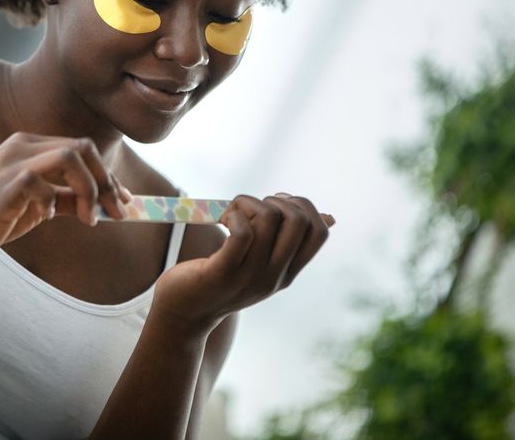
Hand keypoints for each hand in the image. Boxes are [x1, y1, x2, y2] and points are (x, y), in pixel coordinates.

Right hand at [0, 132, 128, 261]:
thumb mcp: (39, 204)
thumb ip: (68, 198)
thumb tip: (106, 204)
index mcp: (31, 146)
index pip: (82, 149)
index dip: (109, 176)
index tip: (125, 202)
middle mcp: (22, 147)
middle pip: (82, 148)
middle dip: (107, 182)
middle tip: (116, 213)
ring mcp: (10, 163)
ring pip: (67, 157)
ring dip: (88, 189)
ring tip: (88, 219)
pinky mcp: (0, 187)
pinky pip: (38, 184)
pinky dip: (51, 202)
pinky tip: (46, 217)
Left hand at [151, 192, 335, 333]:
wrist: (183, 315)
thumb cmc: (220, 279)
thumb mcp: (260, 264)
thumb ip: (285, 244)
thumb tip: (331, 217)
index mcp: (287, 272)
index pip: (319, 233)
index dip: (303, 207)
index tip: (277, 203)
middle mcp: (274, 276)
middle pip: (298, 221)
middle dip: (276, 200)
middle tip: (250, 207)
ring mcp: (250, 276)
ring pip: (268, 219)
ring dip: (247, 202)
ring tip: (229, 212)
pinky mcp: (222, 273)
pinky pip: (242, 233)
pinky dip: (233, 215)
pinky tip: (222, 219)